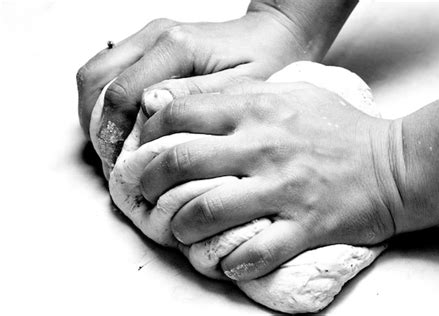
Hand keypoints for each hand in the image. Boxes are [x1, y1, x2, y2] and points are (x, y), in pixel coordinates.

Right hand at [77, 0, 356, 167]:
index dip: (113, 134)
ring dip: (95, 113)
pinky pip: (108, 70)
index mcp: (176, 46)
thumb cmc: (263, 60)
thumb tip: (148, 108)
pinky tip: (122, 126)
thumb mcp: (241, 88)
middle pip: (94, 80)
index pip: (120, 93)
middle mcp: (155, 36)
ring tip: (115, 146)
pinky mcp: (149, 44)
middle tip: (113, 159)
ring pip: (94, 74)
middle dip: (96, 125)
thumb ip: (195, 97)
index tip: (122, 163)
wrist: (270, 35)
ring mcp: (148, 37)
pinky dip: (105, 101)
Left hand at [138, 82, 402, 280]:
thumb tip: (188, 105)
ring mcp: (284, 189)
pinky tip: (223, 261)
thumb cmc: (339, 127)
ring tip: (178, 230)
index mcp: (258, 110)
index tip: (145, 150)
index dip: (151, 132)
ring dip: (182, 227)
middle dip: (150, 182)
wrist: (395, 164)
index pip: (182, 114)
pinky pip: (254, 253)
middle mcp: (264, 147)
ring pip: (208, 212)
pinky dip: (230, 262)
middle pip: (182, 163)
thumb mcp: (291, 93)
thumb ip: (243, 95)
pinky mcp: (306, 226)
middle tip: (145, 194)